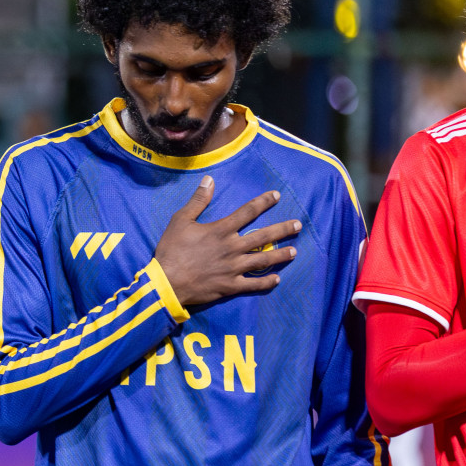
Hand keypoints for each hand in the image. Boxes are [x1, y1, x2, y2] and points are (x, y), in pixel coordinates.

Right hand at [153, 176, 300, 308]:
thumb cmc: (171, 250)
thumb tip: (209, 180)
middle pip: (264, 236)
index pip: (248, 212)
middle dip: (283, 229)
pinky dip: (266, 282)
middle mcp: (232, 248)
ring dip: (280, 255)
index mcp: (221, 230)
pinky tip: (277, 279)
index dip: (263, 202)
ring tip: (294, 251)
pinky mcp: (231, 285)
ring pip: (263, 260)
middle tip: (298, 225)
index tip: (277, 196)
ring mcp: (234, 268)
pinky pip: (253, 284)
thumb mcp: (180, 220)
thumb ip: (198, 201)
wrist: (167, 282)